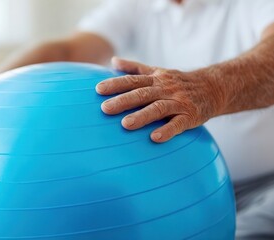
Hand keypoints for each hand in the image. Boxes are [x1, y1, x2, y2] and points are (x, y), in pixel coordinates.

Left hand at [96, 57, 223, 142]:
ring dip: (141, 116)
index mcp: (155, 79)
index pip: (132, 80)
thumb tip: (113, 61)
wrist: (214, 88)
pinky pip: (178, 123)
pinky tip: (155, 138)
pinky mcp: (191, 116)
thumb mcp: (158, 71)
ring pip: (158, 108)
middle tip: (104, 109)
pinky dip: (167, 130)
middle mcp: (165, 89)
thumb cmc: (178, 82)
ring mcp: (178, 102)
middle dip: (123, 101)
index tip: (98, 89)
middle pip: (142, 94)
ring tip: (125, 124)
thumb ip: (135, 68)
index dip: (115, 84)